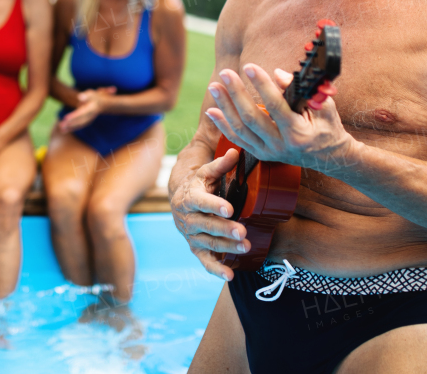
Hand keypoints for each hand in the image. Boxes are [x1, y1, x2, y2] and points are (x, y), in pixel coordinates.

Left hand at [58, 87, 114, 132]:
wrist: (103, 104)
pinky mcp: (86, 121)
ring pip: (79, 125)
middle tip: (61, 126)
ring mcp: (88, 120)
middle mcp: (90, 116)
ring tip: (61, 130)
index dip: (73, 116)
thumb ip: (86, 95)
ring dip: (70, 128)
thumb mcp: (92, 94)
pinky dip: (72, 129)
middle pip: (79, 121)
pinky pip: (79, 126)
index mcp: (91, 109)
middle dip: (70, 124)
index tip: (65, 118)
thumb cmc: (95, 97)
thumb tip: (79, 97)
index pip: (81, 113)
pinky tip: (64, 131)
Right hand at [170, 148, 249, 279]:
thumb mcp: (206, 172)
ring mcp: (191, 235)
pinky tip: (230, 275)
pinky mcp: (196, 248)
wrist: (179, 200)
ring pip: (208, 242)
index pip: (201, 202)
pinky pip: (205, 260)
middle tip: (243, 231)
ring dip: (226, 246)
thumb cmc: (197, 184)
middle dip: (224, 229)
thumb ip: (220, 164)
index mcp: (189, 198)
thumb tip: (235, 151)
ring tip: (246, 246)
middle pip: (206, 225)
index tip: (230, 209)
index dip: (214, 205)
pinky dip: (216, 269)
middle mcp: (188, 218)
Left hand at [205, 64, 352, 171]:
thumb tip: (278, 74)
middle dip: (236, 93)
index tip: (250, 67)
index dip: (261, 85)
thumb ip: (301, 90)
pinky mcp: (261, 155)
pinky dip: (223, 125)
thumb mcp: (323, 106)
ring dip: (225, 107)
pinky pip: (238, 139)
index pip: (275, 106)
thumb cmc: (327, 126)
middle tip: (226, 73)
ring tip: (214, 87)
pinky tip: (212, 111)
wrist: (329, 156)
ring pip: (240, 129)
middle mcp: (281, 145)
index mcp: (298, 133)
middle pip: (252, 118)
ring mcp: (269, 152)